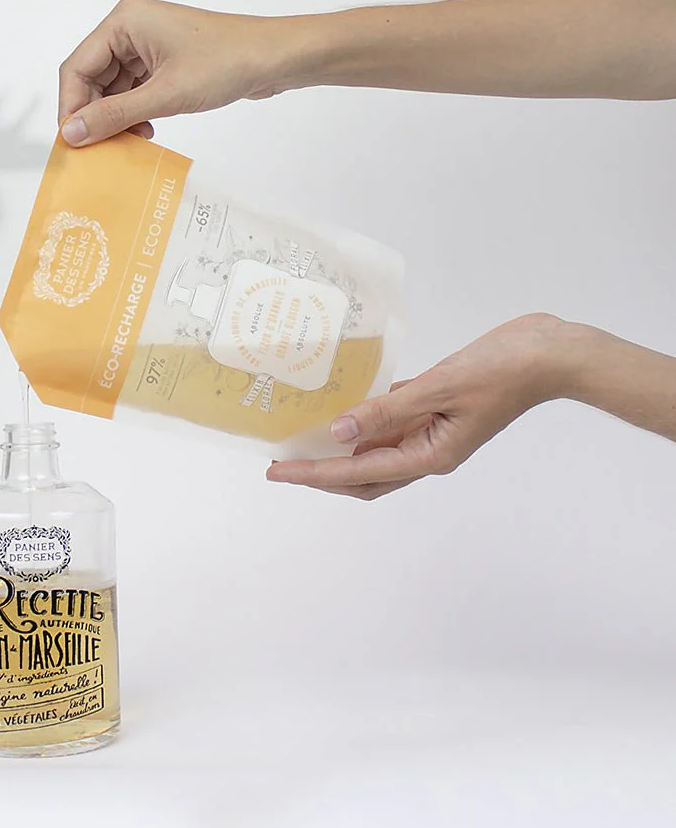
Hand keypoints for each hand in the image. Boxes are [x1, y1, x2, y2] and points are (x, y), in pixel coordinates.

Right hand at [57, 0, 282, 145]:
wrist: (274, 58)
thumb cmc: (225, 63)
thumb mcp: (164, 95)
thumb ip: (113, 116)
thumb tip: (71, 134)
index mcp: (124, 21)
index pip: (76, 67)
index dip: (71, 107)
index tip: (73, 142)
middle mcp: (130, 28)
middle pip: (91, 78)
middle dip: (94, 114)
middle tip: (100, 148)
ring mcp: (147, 44)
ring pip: (112, 88)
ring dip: (116, 118)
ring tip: (129, 142)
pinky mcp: (163, 61)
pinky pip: (133, 90)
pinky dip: (134, 113)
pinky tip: (145, 131)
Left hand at [267, 314, 569, 498]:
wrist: (549, 353)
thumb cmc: (502, 370)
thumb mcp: (438, 388)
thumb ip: (386, 411)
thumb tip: (339, 433)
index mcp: (431, 455)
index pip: (357, 473)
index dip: (314, 473)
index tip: (278, 472)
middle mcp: (428, 450)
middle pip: (362, 474)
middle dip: (320, 472)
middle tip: (280, 465)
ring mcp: (433, 431)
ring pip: (375, 451)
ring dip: (340, 449)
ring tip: (302, 440)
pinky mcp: (436, 408)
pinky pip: (392, 420)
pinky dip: (366, 418)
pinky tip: (343, 407)